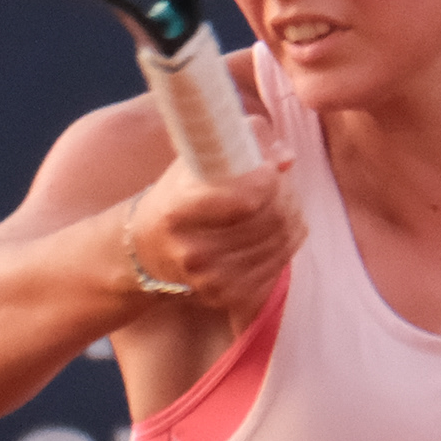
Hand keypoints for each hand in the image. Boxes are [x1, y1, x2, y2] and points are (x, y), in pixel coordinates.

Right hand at [124, 113, 298, 315]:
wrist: (149, 250)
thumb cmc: (177, 197)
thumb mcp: (194, 160)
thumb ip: (240, 143)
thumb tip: (284, 158)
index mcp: (178, 212)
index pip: (248, 197)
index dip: (268, 177)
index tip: (266, 166)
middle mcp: (194, 253)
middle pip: (272, 218)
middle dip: (285, 193)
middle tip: (279, 182)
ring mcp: (212, 281)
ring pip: (282, 241)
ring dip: (292, 217)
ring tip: (279, 203)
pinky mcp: (229, 297)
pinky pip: (280, 265)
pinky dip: (286, 244)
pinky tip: (274, 231)